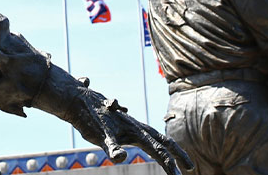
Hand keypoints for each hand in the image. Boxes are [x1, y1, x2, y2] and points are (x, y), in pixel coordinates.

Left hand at [65, 83, 192, 174]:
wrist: (76, 100)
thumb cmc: (89, 119)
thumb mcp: (99, 135)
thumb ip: (111, 147)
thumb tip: (121, 158)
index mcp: (136, 131)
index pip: (159, 149)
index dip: (171, 164)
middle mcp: (137, 127)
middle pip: (163, 140)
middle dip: (177, 154)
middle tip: (190, 168)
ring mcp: (130, 125)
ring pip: (154, 137)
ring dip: (166, 149)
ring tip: (173, 161)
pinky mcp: (123, 126)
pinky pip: (143, 137)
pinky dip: (153, 145)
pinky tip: (152, 149)